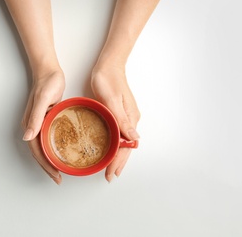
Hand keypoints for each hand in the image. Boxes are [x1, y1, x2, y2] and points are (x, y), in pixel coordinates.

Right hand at [22, 67, 64, 184]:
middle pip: (39, 152)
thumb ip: (36, 117)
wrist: (49, 71)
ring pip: (43, 147)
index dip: (45, 165)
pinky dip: (54, 148)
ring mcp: (39, 123)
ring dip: (50, 160)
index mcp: (30, 124)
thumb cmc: (47, 83)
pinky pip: (49, 138)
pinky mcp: (47, 119)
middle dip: (48, 167)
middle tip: (59, 178)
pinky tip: (62, 152)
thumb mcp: (43, 99)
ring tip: (60, 170)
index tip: (55, 175)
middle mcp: (33, 126)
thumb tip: (27, 138)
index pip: (36, 150)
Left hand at [91, 64, 139, 181]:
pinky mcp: (119, 113)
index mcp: (130, 119)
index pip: (126, 146)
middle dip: (119, 162)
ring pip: (123, 142)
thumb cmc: (108, 80)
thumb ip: (121, 119)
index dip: (119, 161)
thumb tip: (133, 140)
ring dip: (118, 156)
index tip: (112, 173)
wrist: (109, 65)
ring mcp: (126, 117)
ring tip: (111, 167)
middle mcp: (130, 120)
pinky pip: (119, 134)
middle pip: (127, 147)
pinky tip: (110, 148)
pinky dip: (115, 145)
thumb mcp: (112, 100)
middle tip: (110, 176)